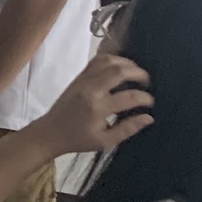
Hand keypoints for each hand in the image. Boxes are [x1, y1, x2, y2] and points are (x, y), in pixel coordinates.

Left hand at [35, 54, 153, 156]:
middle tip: (148, 82)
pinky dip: (112, 60)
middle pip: (119, 71)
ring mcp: (83, 80)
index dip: (146, 98)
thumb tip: (149, 118)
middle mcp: (91, 90)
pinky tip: (121, 68)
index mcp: (98, 108)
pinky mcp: (78, 77)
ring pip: (108, 61)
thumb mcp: (105, 141)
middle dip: (139, 74)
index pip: (129, 97)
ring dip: (126, 63)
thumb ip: (127, 129)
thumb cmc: (78, 139)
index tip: (151, 102)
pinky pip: (96, 61)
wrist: (50, 132)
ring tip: (137, 73)